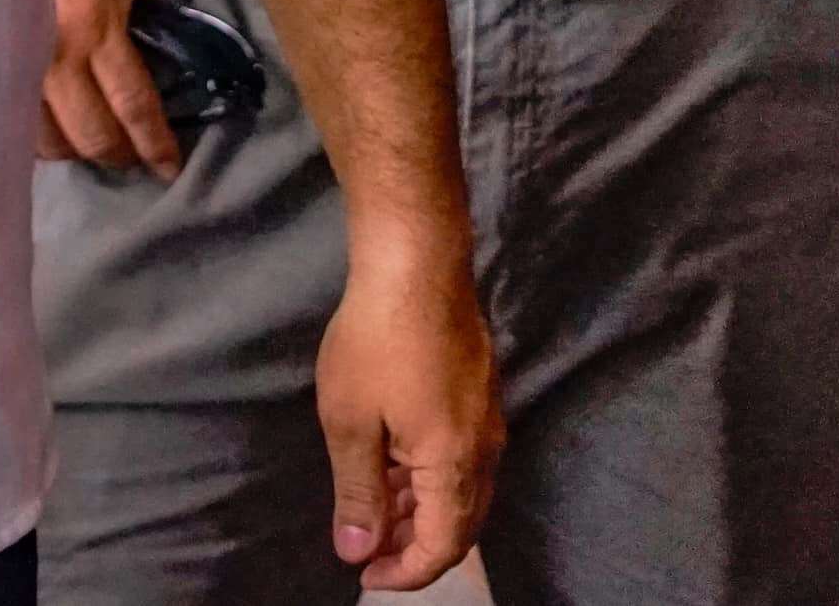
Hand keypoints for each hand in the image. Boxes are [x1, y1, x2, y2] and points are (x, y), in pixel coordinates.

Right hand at [37, 0, 181, 174]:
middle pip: (91, 134)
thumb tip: (172, 50)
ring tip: (94, 143)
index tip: (169, 168)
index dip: (153, 143)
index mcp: (97, 29)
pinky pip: (19, 124)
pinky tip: (56, 132)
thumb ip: (160, 6)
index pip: (132, 104)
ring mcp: (21, 66)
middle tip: (133, 155)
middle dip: (119, 155)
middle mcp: (57, 56)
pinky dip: (42, 138)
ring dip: (78, 150)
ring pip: (50, 140)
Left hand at [313, 233, 500, 589]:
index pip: (442, 547)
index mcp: (456, 466)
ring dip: (420, 511)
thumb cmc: (375, 340)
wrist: (417, 264)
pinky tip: (392, 466)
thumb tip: (358, 552)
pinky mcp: (479, 396)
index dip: (405, 572)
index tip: (364, 576)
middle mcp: (484, 451)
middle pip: (459, 525)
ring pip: (461, 491)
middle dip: (414, 547)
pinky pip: (461, 459)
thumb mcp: (350, 422)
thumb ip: (358, 492)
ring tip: (372, 511)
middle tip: (367, 551)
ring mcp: (487, 422)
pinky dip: (429, 478)